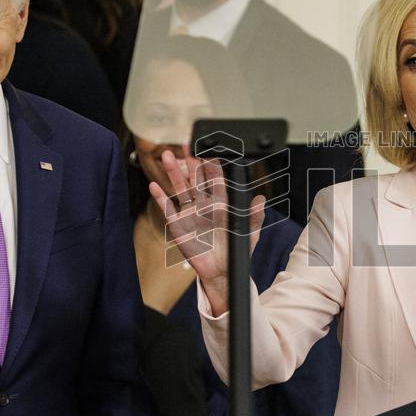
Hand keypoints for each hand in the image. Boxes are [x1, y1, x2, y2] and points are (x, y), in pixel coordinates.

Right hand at [148, 146, 264, 314]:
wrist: (221, 272)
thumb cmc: (236, 251)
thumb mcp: (249, 234)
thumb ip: (254, 217)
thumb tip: (260, 200)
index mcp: (221, 204)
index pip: (214, 179)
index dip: (211, 164)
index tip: (208, 150)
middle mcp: (204, 205)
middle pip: (195, 178)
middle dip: (190, 161)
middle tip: (186, 143)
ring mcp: (189, 214)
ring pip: (180, 188)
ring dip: (173, 173)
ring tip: (167, 156)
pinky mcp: (178, 226)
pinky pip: (168, 210)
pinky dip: (160, 198)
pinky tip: (154, 186)